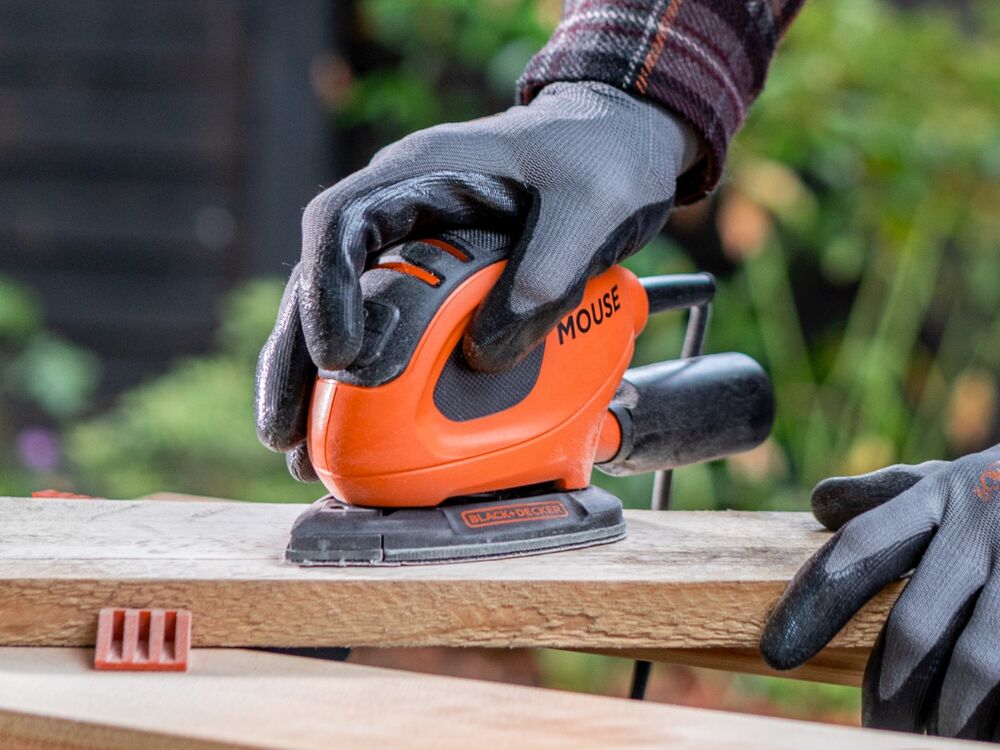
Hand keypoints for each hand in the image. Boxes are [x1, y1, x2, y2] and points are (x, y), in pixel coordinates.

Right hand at [255, 81, 696, 480]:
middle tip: (285, 434)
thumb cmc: (601, 159)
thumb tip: (484, 356)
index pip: (340, 223)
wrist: (617, 137)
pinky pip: (384, 326)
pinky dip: (366, 379)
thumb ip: (545, 276)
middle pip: (320, 281)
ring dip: (316, 380)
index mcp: (421, 172)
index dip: (325, 292)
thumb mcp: (591, 210)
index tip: (338, 359)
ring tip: (302, 452)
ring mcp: (410, 242)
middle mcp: (400, 208)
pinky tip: (359, 430)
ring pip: (341, 310)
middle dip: (294, 358)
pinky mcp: (431, 275)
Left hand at [761, 448, 999, 739]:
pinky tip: (977, 730)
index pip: (859, 549)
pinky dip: (997, 709)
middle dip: (889, 688)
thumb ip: (888, 493)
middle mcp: (983, 530)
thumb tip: (821, 505)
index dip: (813, 602)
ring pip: (979, 664)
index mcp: (941, 495)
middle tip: (873, 724)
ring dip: (949, 714)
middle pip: (916, 627)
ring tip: (928, 739)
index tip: (777, 653)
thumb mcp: (955, 477)